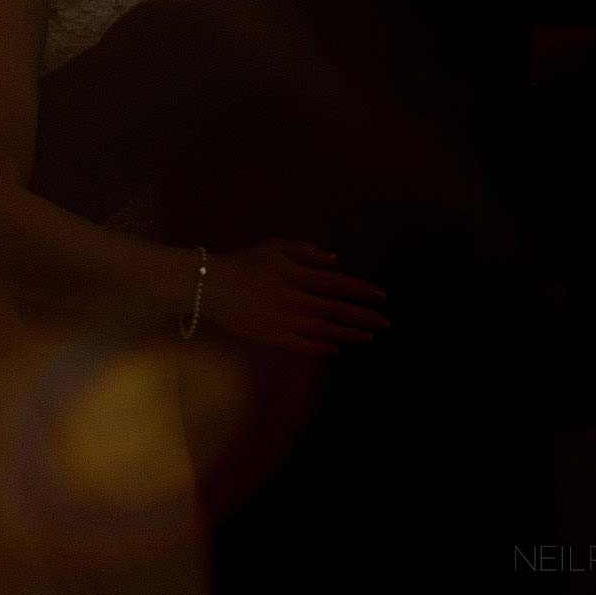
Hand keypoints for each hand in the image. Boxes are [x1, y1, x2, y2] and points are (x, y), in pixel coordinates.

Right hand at [197, 239, 388, 355]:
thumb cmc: (243, 263)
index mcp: (296, 275)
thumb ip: (306, 251)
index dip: (362, 291)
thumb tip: (335, 260)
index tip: (382, 298)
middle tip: (386, 324)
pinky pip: (302, 345)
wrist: (209, 286)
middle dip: (364, 317)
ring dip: (349, 333)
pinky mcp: (271, 337)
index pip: (337, 284)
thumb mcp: (275, 247)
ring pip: (324, 329)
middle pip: (336, 309)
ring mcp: (283, 320)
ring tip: (369, 337)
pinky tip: (337, 347)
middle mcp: (294, 298)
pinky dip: (321, 346)